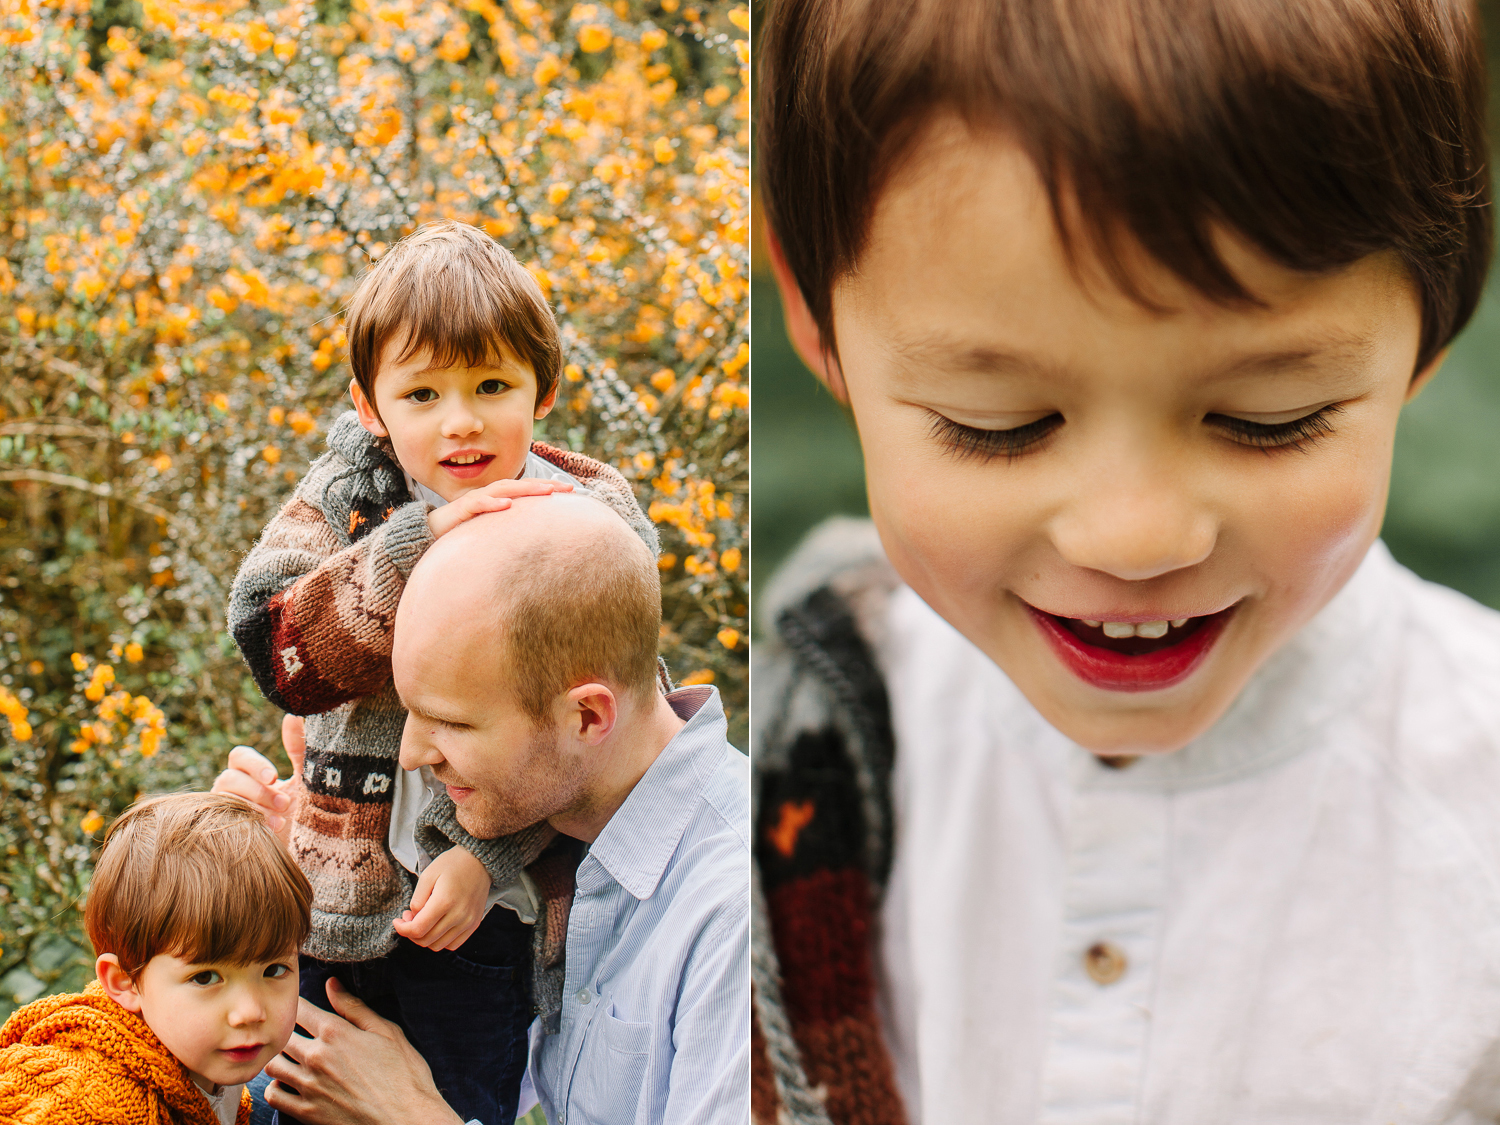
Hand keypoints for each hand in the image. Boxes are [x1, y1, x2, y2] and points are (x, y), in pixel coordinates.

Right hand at [211, 713, 305, 843]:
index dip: (254, 764)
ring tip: (282, 821)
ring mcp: (226, 812)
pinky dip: (249, 828)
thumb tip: (293, 714)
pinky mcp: (225, 834)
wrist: (305, 846)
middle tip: (285, 803)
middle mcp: (232, 789)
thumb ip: (298, 749)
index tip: (274, 776)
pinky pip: (225, 827)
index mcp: (248, 771)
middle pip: (228, 779)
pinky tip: (273, 834)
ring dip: (254, 810)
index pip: (238, 756)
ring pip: (226, 803)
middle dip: (257, 791)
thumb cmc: (303, 807)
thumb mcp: (304, 777)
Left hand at [264, 980, 463, 1124]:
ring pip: (273, 1063)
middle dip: (286, 1030)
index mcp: (336, 1033)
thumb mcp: (387, 1032)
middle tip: (295, 1031)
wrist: (407, 1120)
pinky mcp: (306, 1112)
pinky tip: (289, 1083)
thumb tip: (331, 984)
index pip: (301, 1009)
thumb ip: (354, 1007)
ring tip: (291, 1057)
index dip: (298, 1004)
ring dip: (279, 1057)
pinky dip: (276, 1086)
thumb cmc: (403, 1074)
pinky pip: (273, 1095)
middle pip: (283, 1035)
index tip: (300, 1005)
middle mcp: (317, 1057)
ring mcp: (309, 1086)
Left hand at [391, 846, 489, 950]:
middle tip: (409, 918)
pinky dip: (440, 940)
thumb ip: (417, 900)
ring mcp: (468, 922)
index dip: (402, 929)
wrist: (480, 861)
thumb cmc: (452, 865)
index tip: (397, 921)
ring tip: (423, 921)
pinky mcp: (474, 925)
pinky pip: (452, 945)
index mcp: (444, 901)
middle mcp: (458, 915)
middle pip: (426, 940)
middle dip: (411, 933)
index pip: (418, 929)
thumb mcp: (428, 875)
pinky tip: (436, 927)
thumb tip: (412, 919)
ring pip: (438, 945)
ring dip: (425, 938)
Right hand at [427, 477, 572, 537]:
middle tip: (568, 488)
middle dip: (545, 485)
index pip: (527, 491)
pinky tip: (508, 505)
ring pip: (504, 490)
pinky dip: (493, 503)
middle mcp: (489, 496)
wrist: (427, 534)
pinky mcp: (461, 510)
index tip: (572, 491)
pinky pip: (478, 504)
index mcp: (498, 500)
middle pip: (521, 486)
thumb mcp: (492, 532)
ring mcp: (475, 501)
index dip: (548, 488)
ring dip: (526, 489)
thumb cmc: (462, 533)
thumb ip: (509, 532)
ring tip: (547, 491)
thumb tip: (536, 543)